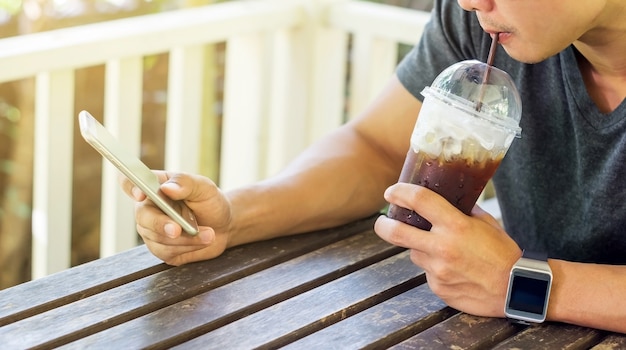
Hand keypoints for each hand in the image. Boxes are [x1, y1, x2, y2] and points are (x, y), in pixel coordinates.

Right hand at [120, 171, 231, 265]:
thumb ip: (185, 184)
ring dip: (185, 238)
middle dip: (161, 224)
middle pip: (142, 217)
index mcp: (154, 186)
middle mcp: (148, 209)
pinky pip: (168, 251)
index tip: (141, 194)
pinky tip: (204, 240)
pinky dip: (188, 247)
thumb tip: (167, 188)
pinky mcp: (162, 249)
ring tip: (209, 234)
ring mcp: (152, 231)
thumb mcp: (203, 187)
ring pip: (158, 238)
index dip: (130, 187)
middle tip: (178, 229)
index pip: (129, 182)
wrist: (223, 225)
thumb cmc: (209, 201)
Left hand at [374, 182, 521, 316]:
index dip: (399, 192)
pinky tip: (454, 269)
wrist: (516, 289)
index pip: (418, 200)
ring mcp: (438, 270)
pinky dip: (434, 268)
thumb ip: (462, 210)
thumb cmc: (503, 252)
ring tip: (444, 251)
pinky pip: (427, 272)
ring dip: (421, 249)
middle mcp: (442, 247)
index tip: (391, 192)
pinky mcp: (438, 287)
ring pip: (415, 253)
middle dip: (383, 225)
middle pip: (396, 232)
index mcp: (456, 225)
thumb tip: (443, 198)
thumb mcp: (486, 222)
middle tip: (382, 221)